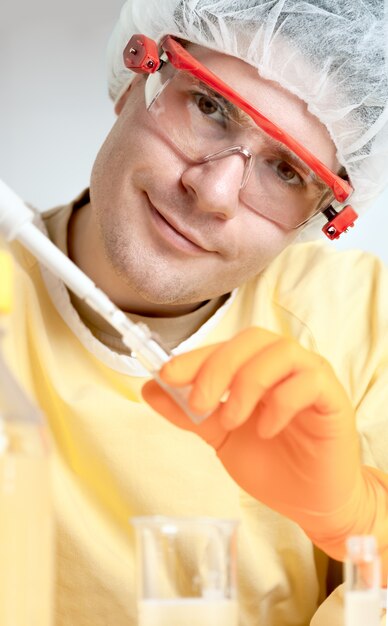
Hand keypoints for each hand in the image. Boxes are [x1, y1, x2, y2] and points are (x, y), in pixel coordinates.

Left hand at [143, 327, 378, 558]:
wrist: (310, 503)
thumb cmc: (271, 464)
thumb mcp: (221, 437)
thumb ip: (190, 413)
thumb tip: (150, 389)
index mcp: (256, 368)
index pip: (224, 347)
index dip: (194, 357)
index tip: (167, 375)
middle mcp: (284, 365)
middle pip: (252, 339)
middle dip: (218, 367)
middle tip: (199, 404)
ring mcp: (312, 377)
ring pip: (281, 352)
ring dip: (248, 383)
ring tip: (232, 420)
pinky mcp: (333, 398)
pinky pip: (309, 381)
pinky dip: (281, 402)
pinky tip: (266, 429)